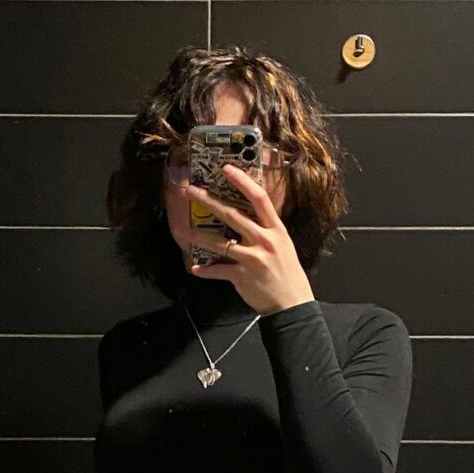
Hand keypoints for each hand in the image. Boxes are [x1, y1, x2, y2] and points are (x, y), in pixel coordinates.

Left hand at [185, 163, 314, 315]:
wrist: (292, 303)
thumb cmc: (287, 272)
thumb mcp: (283, 245)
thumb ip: (265, 230)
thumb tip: (245, 216)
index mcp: (275, 229)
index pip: (259, 198)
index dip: (242, 181)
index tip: (226, 169)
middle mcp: (264, 240)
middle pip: (233, 215)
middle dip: (209, 201)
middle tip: (190, 191)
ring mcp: (252, 258)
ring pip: (219, 243)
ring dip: (198, 236)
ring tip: (182, 230)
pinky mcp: (242, 276)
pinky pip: (218, 270)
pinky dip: (205, 270)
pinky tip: (195, 269)